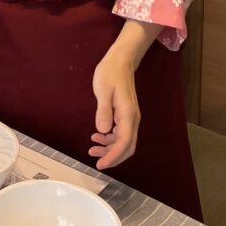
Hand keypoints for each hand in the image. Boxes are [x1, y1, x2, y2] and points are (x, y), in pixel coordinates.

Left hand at [88, 50, 140, 169]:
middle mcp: (132, 119)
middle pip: (127, 147)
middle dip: (112, 156)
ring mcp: (130, 117)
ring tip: (92, 148)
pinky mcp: (126, 114)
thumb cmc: (110, 73)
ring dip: (110, 148)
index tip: (101, 165)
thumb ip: (103, 111)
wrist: (120, 61)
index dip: (113, 156)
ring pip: (124, 141)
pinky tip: (98, 135)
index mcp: (128, 115)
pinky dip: (110, 139)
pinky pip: (121, 133)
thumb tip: (102, 131)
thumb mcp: (103, 91)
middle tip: (95, 159)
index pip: (124, 143)